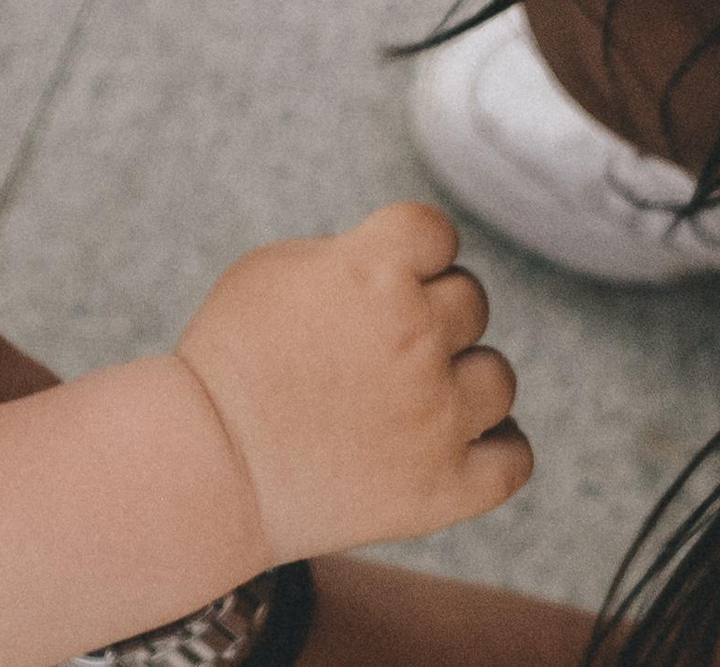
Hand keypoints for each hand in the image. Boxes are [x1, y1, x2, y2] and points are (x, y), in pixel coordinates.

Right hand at [174, 202, 531, 563]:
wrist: (206, 468)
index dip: (411, 252)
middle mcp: (416, 336)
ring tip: (408, 403)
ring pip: (499, 377)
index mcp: (374, 269)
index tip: (379, 281)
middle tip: (373, 352)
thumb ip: (354, 251)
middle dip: (427, 317)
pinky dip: (494, 450)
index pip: (437, 232)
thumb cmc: (229, 359)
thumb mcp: (275, 268)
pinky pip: (514, 458)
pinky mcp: (445, 487)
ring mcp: (438, 416)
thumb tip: (410, 259)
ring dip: (462, 382)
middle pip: (470, 301)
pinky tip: (458, 444)